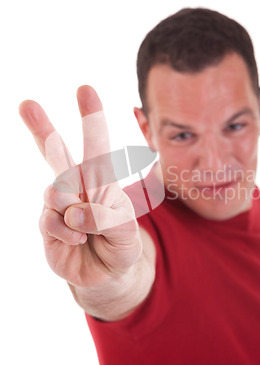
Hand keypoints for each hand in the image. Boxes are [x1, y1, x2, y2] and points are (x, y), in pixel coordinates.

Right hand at [19, 86, 142, 289]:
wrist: (105, 275)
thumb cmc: (120, 245)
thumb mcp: (127, 234)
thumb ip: (108, 220)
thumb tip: (73, 212)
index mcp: (101, 179)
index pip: (96, 145)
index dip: (91, 117)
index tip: (85, 89)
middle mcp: (76, 185)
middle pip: (56, 152)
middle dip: (42, 128)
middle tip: (26, 104)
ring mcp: (59, 203)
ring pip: (55, 190)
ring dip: (73, 210)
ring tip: (86, 228)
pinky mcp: (46, 223)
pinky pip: (51, 220)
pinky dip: (67, 232)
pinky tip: (77, 239)